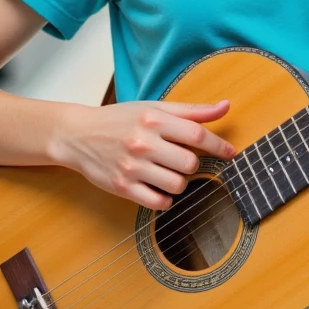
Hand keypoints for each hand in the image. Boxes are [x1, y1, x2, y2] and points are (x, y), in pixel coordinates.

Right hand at [52, 98, 234, 207]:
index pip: (196, 134)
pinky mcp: (122, 187)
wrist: (78, 135)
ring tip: (168, 172)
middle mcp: (143, 142)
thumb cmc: (119, 119)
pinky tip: (159, 187)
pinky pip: (158, 202)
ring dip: (180, 181)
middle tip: (183, 159)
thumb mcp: (154, 108)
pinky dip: (165, 199)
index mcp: (153, 119)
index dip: (218, 145)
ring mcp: (132, 167)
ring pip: (177, 185)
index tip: (230, 153)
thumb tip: (225, 106)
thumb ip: (191, 110)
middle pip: (190, 163)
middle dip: (193, 164)